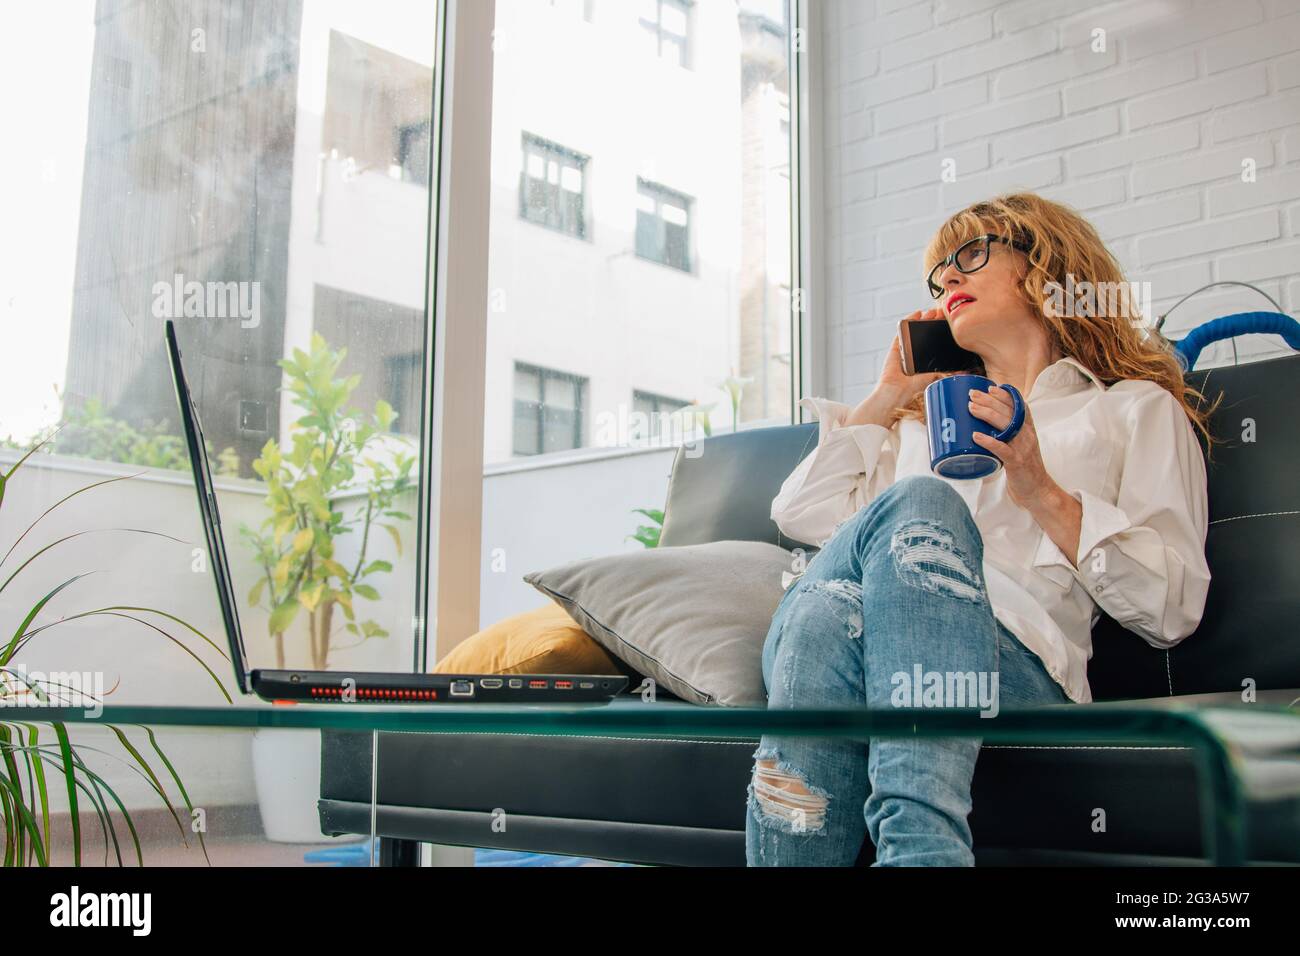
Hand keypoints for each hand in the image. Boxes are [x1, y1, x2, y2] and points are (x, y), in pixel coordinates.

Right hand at [877, 308, 948, 402]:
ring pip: (915, 330)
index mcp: (924, 361)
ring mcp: (904, 349)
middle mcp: (914, 353)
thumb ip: (947, 373)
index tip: (950, 324)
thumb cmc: (914, 388)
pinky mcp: (895, 346)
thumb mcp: (935, 377)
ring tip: (933, 312)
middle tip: (944, 315)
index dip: (941, 333)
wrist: (897, 391)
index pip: (935, 342)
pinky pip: (902, 330)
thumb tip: (965, 371)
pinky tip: (917, 313)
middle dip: (934, 323)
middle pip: (925, 334)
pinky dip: (909, 320)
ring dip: (923, 319)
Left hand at [967, 384, 1055, 509]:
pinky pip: (1001, 449)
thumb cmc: (1025, 468)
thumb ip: (1009, 434)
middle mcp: (1027, 435)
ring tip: (971, 408)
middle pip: (1009, 412)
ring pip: (1005, 425)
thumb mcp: (1020, 446)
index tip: (990, 387)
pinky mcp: (1016, 462)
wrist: (1038, 490)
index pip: (1019, 406)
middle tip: (972, 395)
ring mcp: (1022, 448)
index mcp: (1029, 429)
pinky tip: (976, 435)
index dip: (1005, 395)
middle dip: (989, 401)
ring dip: (986, 414)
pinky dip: (988, 441)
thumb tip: (986, 424)